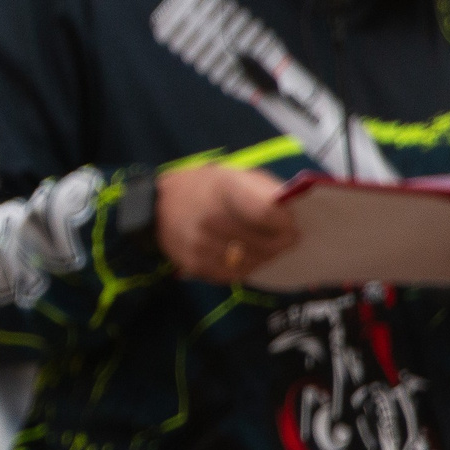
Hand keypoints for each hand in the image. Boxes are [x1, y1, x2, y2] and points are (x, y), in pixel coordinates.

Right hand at [156, 163, 295, 282]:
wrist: (155, 205)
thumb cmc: (205, 187)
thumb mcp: (234, 175)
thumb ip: (265, 189)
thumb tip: (293, 211)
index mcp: (225, 188)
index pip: (269, 212)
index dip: (286, 222)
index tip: (291, 223)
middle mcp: (211, 218)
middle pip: (266, 243)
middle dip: (282, 242)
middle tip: (284, 239)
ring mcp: (201, 244)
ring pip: (254, 262)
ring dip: (266, 257)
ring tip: (263, 247)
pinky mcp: (195, 265)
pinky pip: (235, 274)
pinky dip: (245, 267)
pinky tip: (242, 255)